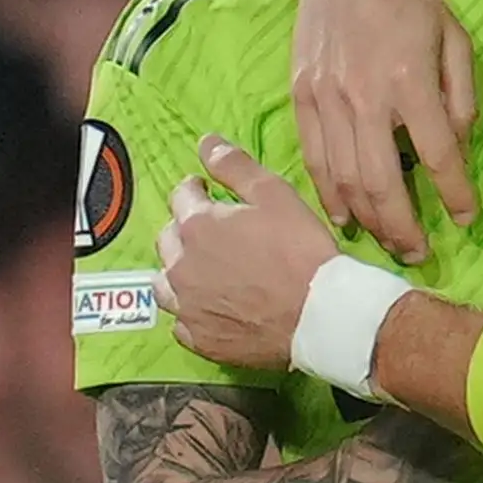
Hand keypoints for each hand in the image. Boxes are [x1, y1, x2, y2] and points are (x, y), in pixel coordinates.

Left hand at [158, 138, 346, 371]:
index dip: (196, 192)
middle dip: (184, 231)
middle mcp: (181, 265)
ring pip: (164, 283)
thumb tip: (206, 143)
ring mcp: (186, 306)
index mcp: (197, 225)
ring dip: (178, 272)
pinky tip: (208, 308)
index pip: (180, 196)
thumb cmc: (300, 250)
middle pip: (167, 239)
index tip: (208, 195)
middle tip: (211, 234)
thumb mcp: (274, 194)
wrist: (319, 313)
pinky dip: (190, 312)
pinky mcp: (198, 339)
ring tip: (202, 272)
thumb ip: (235, 167)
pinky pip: (180, 322)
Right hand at [290, 0, 475, 260]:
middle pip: (383, 183)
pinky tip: (344, 215)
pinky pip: (314, 159)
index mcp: (409, 80)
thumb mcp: (454, 39)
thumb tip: (454, 149)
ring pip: (344, 180)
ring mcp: (326, 99)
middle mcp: (364, 96)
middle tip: (418, 253)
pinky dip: (329, 194)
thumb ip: (458, 98)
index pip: (437, 155)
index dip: (455, 194)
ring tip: (386, 242)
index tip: (467, 220)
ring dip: (367, 220)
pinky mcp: (301, 96)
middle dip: (403, 227)